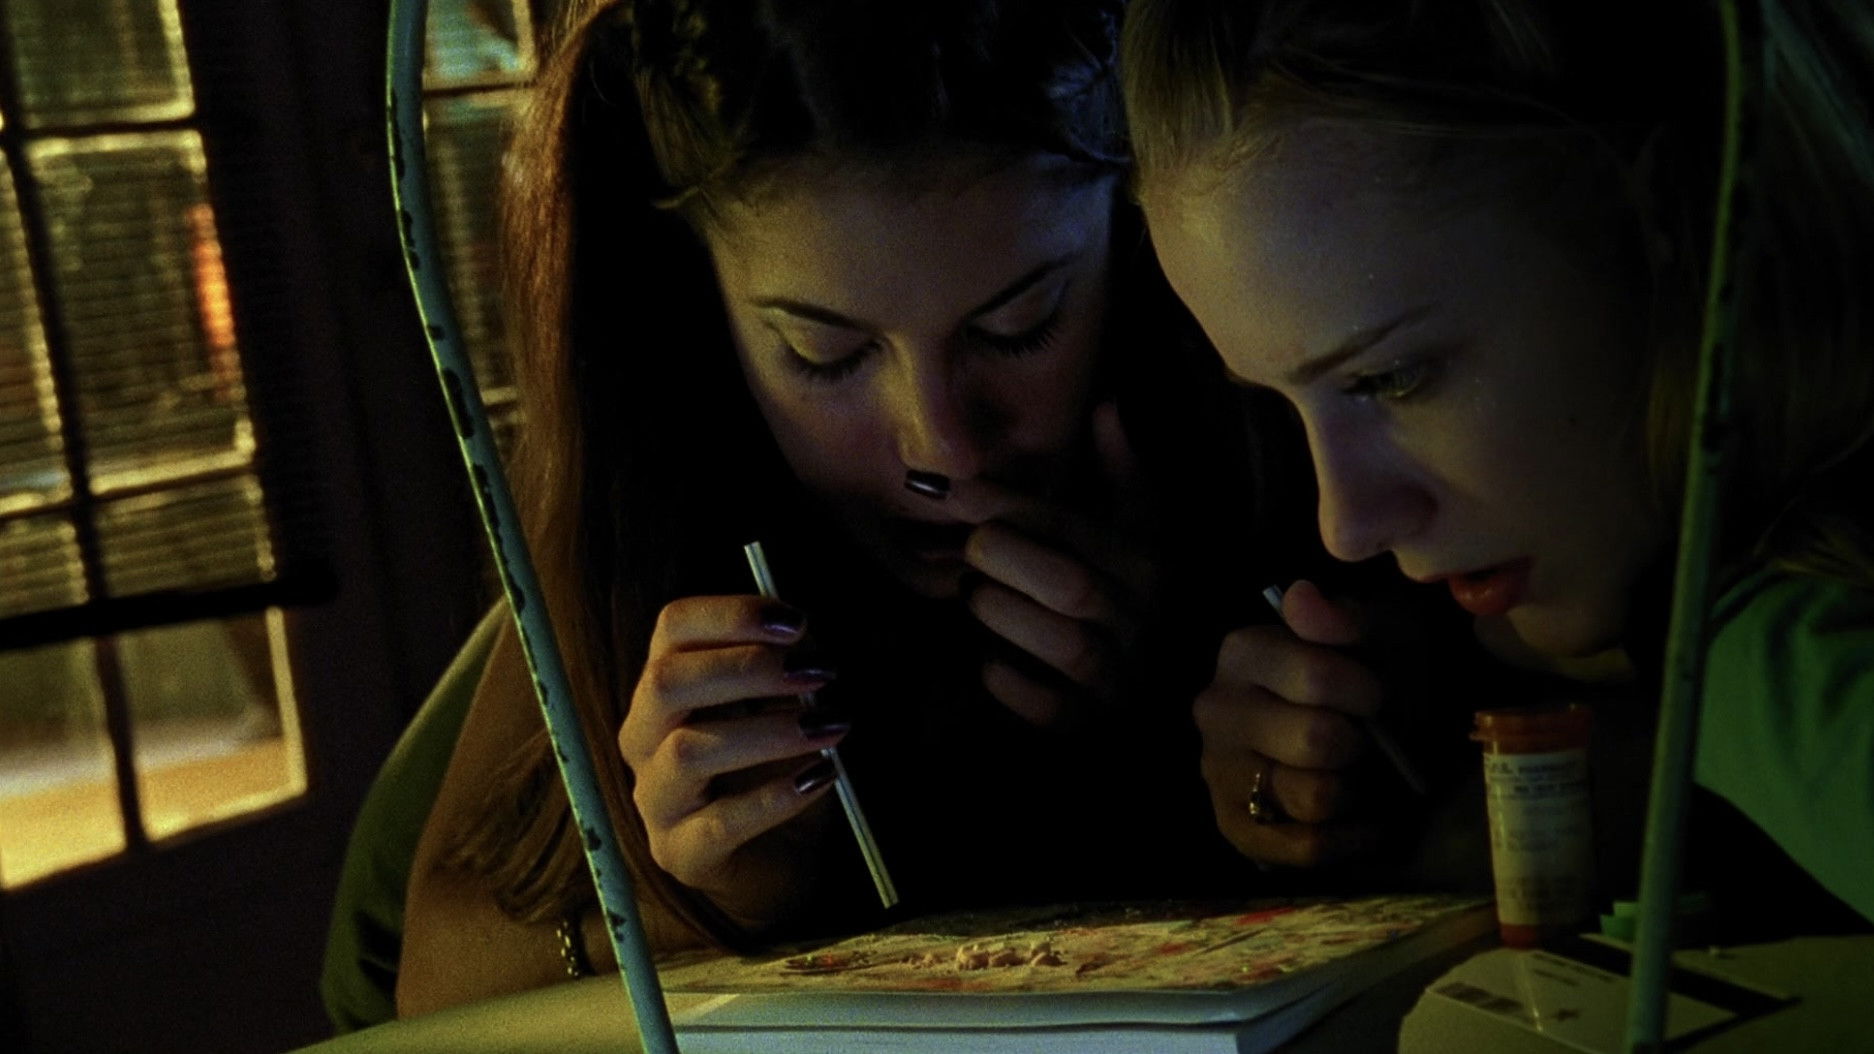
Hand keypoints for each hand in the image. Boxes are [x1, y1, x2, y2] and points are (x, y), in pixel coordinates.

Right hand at [617, 595, 848, 929]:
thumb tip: (807, 642)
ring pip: (689, 751)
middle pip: (668, 682)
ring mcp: (655, 798)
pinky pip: (719, 823)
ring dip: (769, 733)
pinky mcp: (679, 853)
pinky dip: (775, 797)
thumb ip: (788, 668)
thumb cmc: (777, 770)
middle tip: (818, 674)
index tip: (795, 623)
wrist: (779, 860)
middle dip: (748, 668)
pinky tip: (820, 779)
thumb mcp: (784, 706)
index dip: (731, 615)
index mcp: (665, 687)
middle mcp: (644, 736)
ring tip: (829, 728)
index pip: (673, 627)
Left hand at [926, 402, 1159, 726]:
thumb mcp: (1137, 531)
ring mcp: (1119, 677)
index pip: (1073, 526)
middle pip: (1071, 583)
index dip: (1008, 504)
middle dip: (1004, 559)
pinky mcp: (1089, 725)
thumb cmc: (1131, 598)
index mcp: (1147, 563)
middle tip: (970, 551)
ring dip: (1002, 614)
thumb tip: (1106, 404)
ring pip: (1063, 641)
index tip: (951, 490)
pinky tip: (990, 659)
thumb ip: (1121, 471)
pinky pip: (1045, 705)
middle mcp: (1140, 618)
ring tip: (978, 598)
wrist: (1165, 694)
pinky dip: (1007, 680)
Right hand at [1194, 579, 1384, 867]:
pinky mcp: (1234, 826)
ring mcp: (1219, 770)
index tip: (1376, 697)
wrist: (1359, 736)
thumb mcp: (1372, 634)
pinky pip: (1305, 847)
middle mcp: (1216, 709)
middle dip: (1361, 745)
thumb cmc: (1366, 677)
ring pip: (1313, 796)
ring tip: (1357, 774)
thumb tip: (1302, 595)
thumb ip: (1340, 617)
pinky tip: (1361, 818)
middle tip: (1366, 739)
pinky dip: (1348, 838)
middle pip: (1317, 741)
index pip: (1317, 679)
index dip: (1368, 694)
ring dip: (1354, 791)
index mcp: (1243, 652)